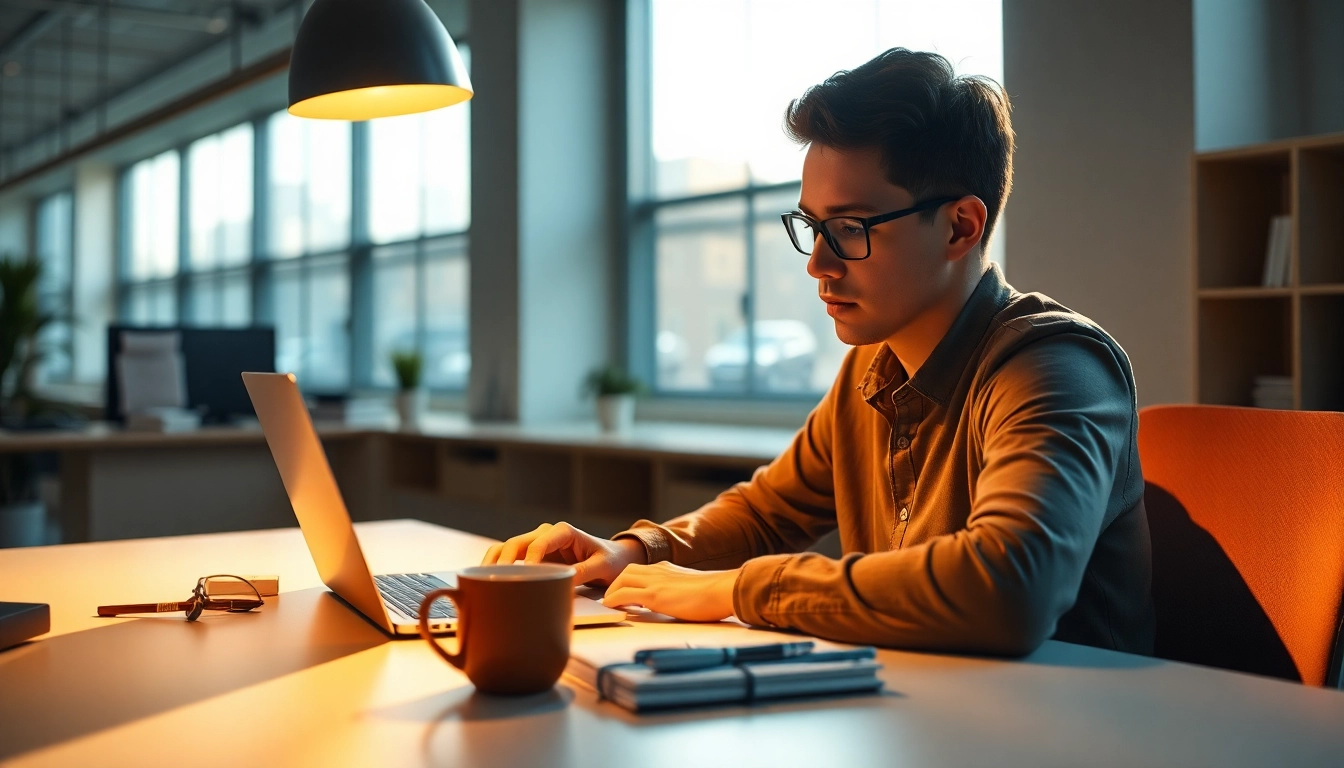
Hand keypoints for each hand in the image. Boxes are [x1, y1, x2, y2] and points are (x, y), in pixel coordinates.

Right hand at [480, 522, 646, 585]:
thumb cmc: (610, 560)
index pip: (539, 543)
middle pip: (516, 543)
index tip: (525, 577)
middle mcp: (546, 534)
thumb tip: (562, 581)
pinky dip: (496, 566)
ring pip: (507, 548)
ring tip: (483, 580)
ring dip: (493, 562)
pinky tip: (487, 580)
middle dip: (504, 561)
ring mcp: (536, 544)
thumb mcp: (603, 566)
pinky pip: (509, 558)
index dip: (529, 559)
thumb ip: (584, 571)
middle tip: (497, 583)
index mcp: (563, 531)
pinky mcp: (532, 556)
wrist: (613, 558)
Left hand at [603, 562, 738, 622]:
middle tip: (612, 598)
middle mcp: (660, 571)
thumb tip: (680, 601)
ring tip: (610, 604)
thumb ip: (682, 590)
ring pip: (622, 579)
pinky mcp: (655, 595)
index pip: (642, 570)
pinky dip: (614, 600)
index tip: (624, 591)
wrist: (724, 590)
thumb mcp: (694, 587)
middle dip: (616, 583)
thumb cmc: (716, 593)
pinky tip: (610, 608)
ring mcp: (656, 582)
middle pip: (628, 571)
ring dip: (612, 591)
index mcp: (669, 569)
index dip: (630, 579)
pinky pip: (625, 595)